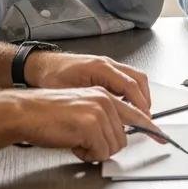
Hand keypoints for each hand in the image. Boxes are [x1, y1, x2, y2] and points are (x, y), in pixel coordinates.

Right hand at [8, 87, 153, 162]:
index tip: (163, 138)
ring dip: (94, 151)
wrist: (26, 113)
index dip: (151, 129)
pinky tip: (72, 144)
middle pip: (123, 138)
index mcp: (105, 95)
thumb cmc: (48, 114)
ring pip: (113, 147)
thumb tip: (116, 136)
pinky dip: (86, 154)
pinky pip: (100, 152)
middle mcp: (106, 100)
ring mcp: (99, 112)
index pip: (136, 114)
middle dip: (104, 147)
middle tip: (84, 142)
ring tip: (75, 140)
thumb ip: (103, 118)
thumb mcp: (82, 109)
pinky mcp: (91, 125)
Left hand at [23, 51, 150, 112]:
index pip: (130, 86)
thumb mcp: (69, 95)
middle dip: (145, 101)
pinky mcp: (105, 69)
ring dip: (140, 97)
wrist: (41, 65)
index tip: (145, 121)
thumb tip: (105, 124)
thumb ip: (90, 107)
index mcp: (100, 69)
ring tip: (138, 115)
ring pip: (135, 78)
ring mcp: (107, 65)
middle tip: (146, 120)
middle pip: (138, 80)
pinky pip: (126, 79)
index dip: (139, 105)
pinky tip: (124, 106)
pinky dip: (131, 93)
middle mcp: (107, 64)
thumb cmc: (50, 78)